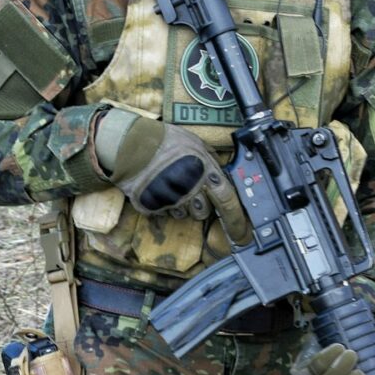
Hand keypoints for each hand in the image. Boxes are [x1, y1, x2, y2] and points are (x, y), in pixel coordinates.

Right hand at [93, 109, 249, 241]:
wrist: (131, 144)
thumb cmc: (165, 140)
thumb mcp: (195, 143)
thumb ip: (211, 161)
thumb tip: (221, 176)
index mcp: (205, 172)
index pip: (228, 200)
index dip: (236, 220)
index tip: (242, 235)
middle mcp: (190, 189)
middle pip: (204, 213)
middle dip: (201, 206)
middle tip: (192, 191)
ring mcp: (171, 200)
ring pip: (184, 215)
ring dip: (182, 205)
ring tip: (172, 185)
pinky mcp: (154, 207)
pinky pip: (166, 213)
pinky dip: (164, 204)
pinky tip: (158, 187)